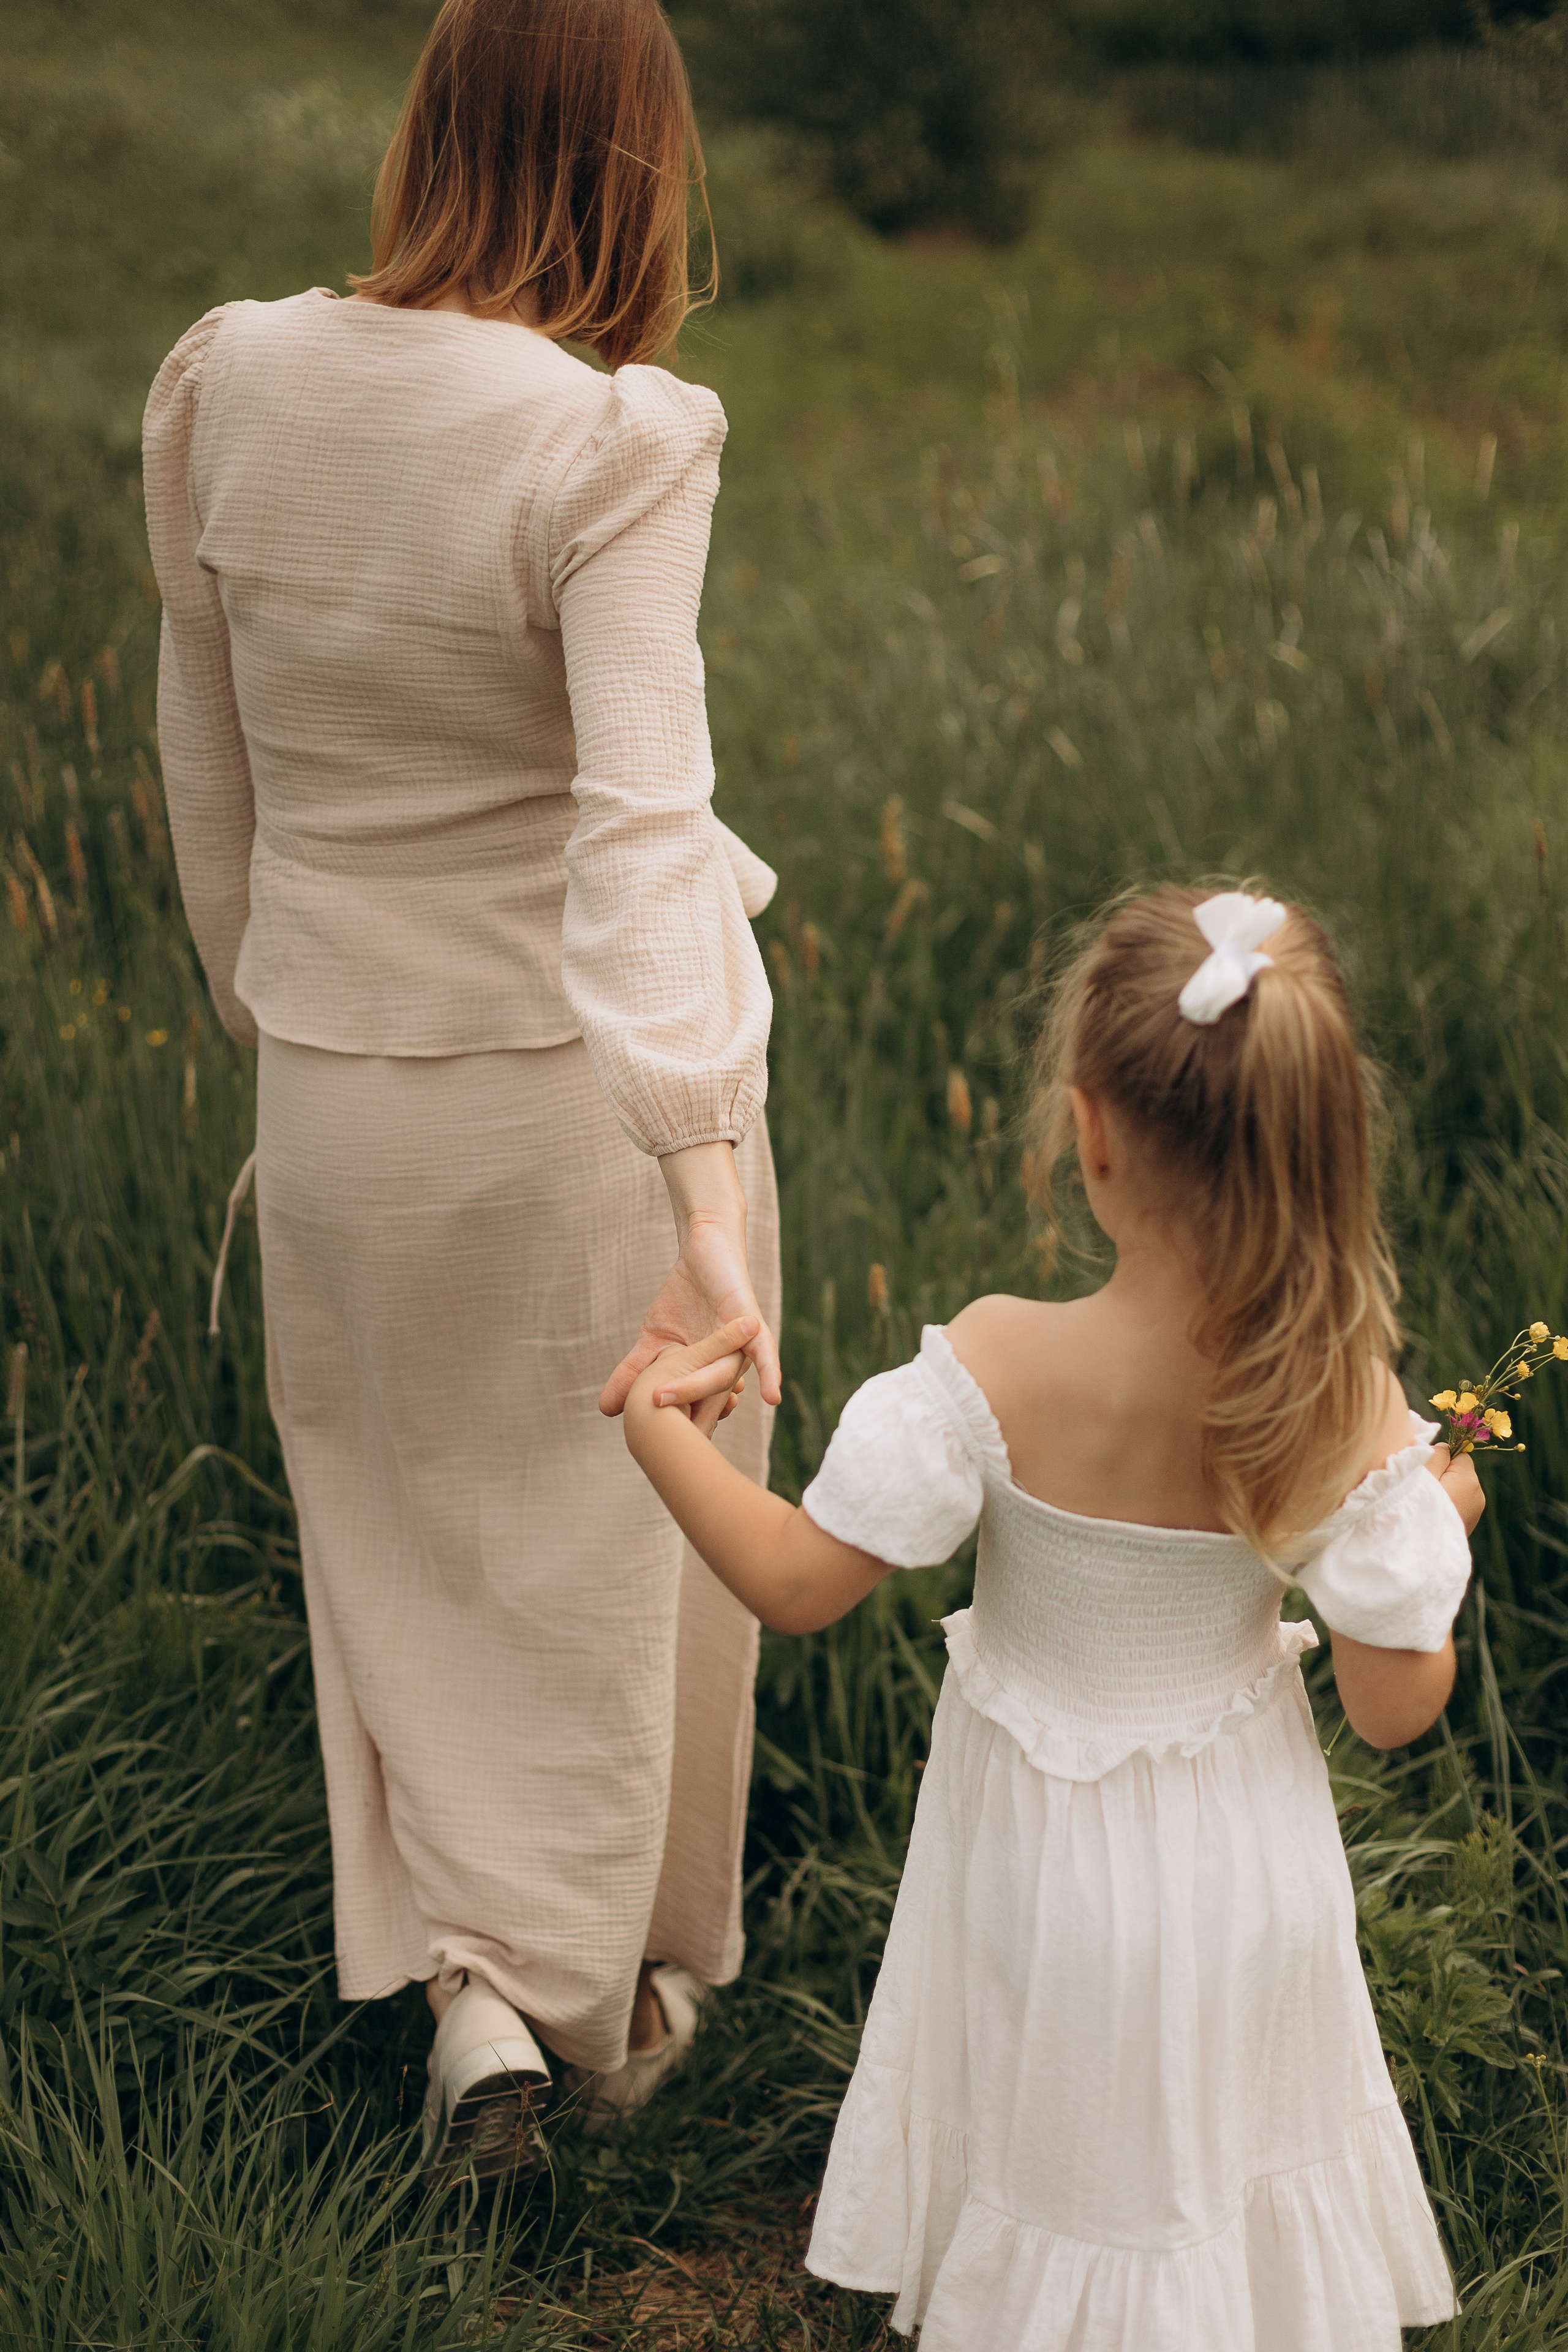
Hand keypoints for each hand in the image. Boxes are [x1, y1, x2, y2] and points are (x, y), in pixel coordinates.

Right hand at [600, 1144, 780, 1433]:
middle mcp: (728, 1368)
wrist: (705, 1247)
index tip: (653, 1449)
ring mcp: (742, 1347)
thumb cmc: (683, 1296)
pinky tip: (770, 1398)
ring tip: (671, 1401)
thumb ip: (633, 1372)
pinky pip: (764, 1351)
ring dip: (701, 1390)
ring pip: (722, 1377)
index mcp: (705, 1376)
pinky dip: (770, 1372)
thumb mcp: (652, 1339)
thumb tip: (607, 1410)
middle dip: (680, 1410)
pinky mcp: (751, 1323)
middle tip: (651, 1424)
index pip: (692, 1410)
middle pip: (706, 1398)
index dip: (676, 1429)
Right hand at [1427, 1444, 1485, 1535]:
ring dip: (1444, 1491)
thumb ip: (1436, 1455)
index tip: (1427, 1472)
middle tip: (1424, 1489)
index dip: (1442, 1459)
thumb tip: (1445, 1447)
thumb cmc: (1418, 1507)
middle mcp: (1478, 1495)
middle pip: (1460, 1472)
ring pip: (1458, 1488)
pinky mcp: (1469, 1523)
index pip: (1460, 1455)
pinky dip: (1447, 1505)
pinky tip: (1434, 1515)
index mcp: (1469, 1480)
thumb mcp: (1423, 1474)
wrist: (1420, 1549)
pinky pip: (1458, 1504)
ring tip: (1428, 1505)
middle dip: (1443, 1475)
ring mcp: (1475, 1512)